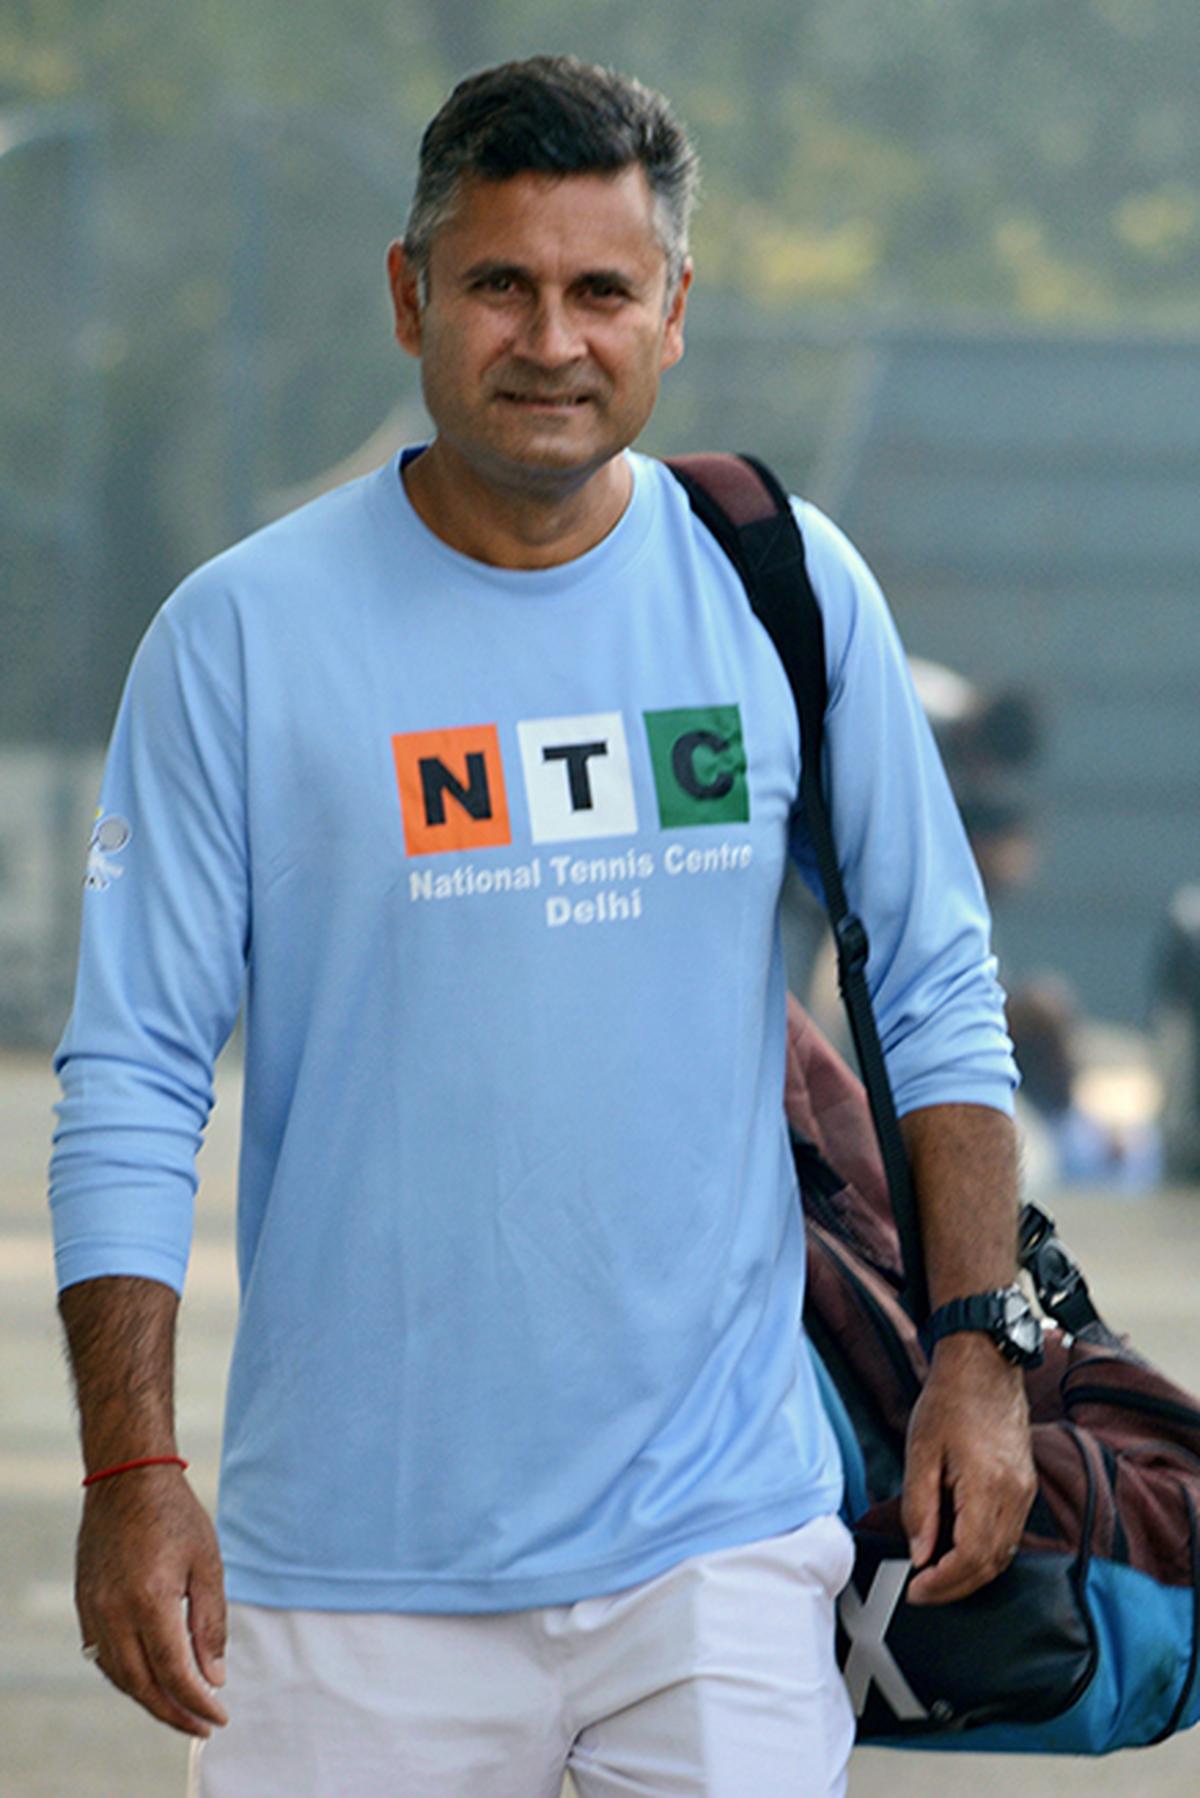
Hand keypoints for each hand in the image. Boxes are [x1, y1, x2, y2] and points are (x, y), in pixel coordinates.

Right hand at [75, 1468, 228, 1736]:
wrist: (127, 1479)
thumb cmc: (175, 1515)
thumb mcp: (207, 1564)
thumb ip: (209, 1624)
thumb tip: (213, 1677)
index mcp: (150, 1600)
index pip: (174, 1672)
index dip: (197, 1701)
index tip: (219, 1717)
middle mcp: (114, 1612)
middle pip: (142, 1685)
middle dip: (173, 1713)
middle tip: (202, 1726)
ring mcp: (94, 1610)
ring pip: (119, 1676)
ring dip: (149, 1699)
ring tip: (181, 1708)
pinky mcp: (85, 1605)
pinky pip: (103, 1656)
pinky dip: (128, 1676)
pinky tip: (151, 1678)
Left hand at [901, 1333, 1035, 1605]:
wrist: (984, 1366)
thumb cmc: (950, 1400)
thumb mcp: (920, 1451)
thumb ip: (920, 1507)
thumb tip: (920, 1554)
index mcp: (989, 1486)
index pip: (972, 1557)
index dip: (943, 1582)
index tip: (916, 1588)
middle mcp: (1015, 1495)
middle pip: (991, 1564)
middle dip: (955, 1586)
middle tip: (922, 1591)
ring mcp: (1025, 1493)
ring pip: (1003, 1555)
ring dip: (971, 1573)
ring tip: (935, 1575)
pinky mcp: (1025, 1487)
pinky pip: (1009, 1536)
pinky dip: (984, 1553)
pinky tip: (958, 1550)